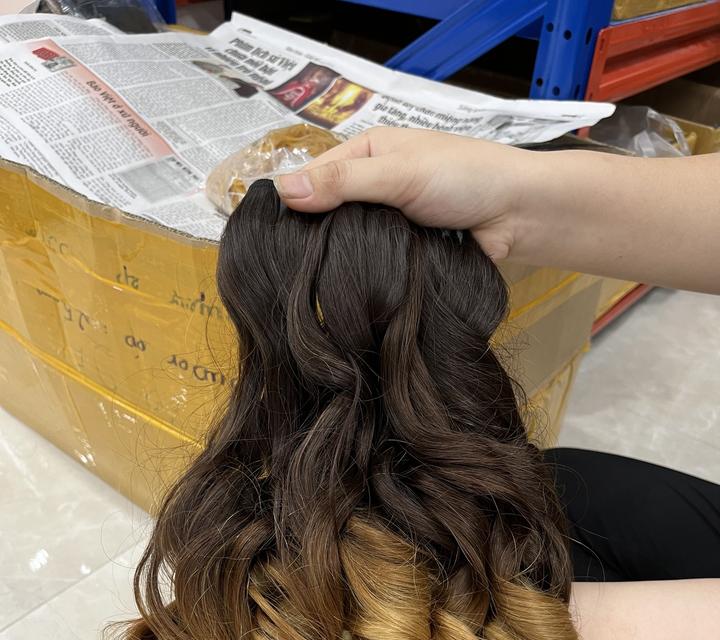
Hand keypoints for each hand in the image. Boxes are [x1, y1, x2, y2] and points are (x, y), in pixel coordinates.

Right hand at [274, 127, 535, 260]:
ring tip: (326, 281)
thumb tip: (283, 190)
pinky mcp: (404, 254)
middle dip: (319, 237)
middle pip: (329, 215)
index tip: (275, 236)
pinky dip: (369, 274)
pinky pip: (375, 266)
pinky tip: (355, 290)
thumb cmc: (465, 177)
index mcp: (367, 154)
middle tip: (298, 267)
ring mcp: (389, 223)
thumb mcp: (399, 172)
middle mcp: (374, 187)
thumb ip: (344, 182)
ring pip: (350, 245)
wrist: (519, 215)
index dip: (295, 203)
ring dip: (346, 259)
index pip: (315, 177)